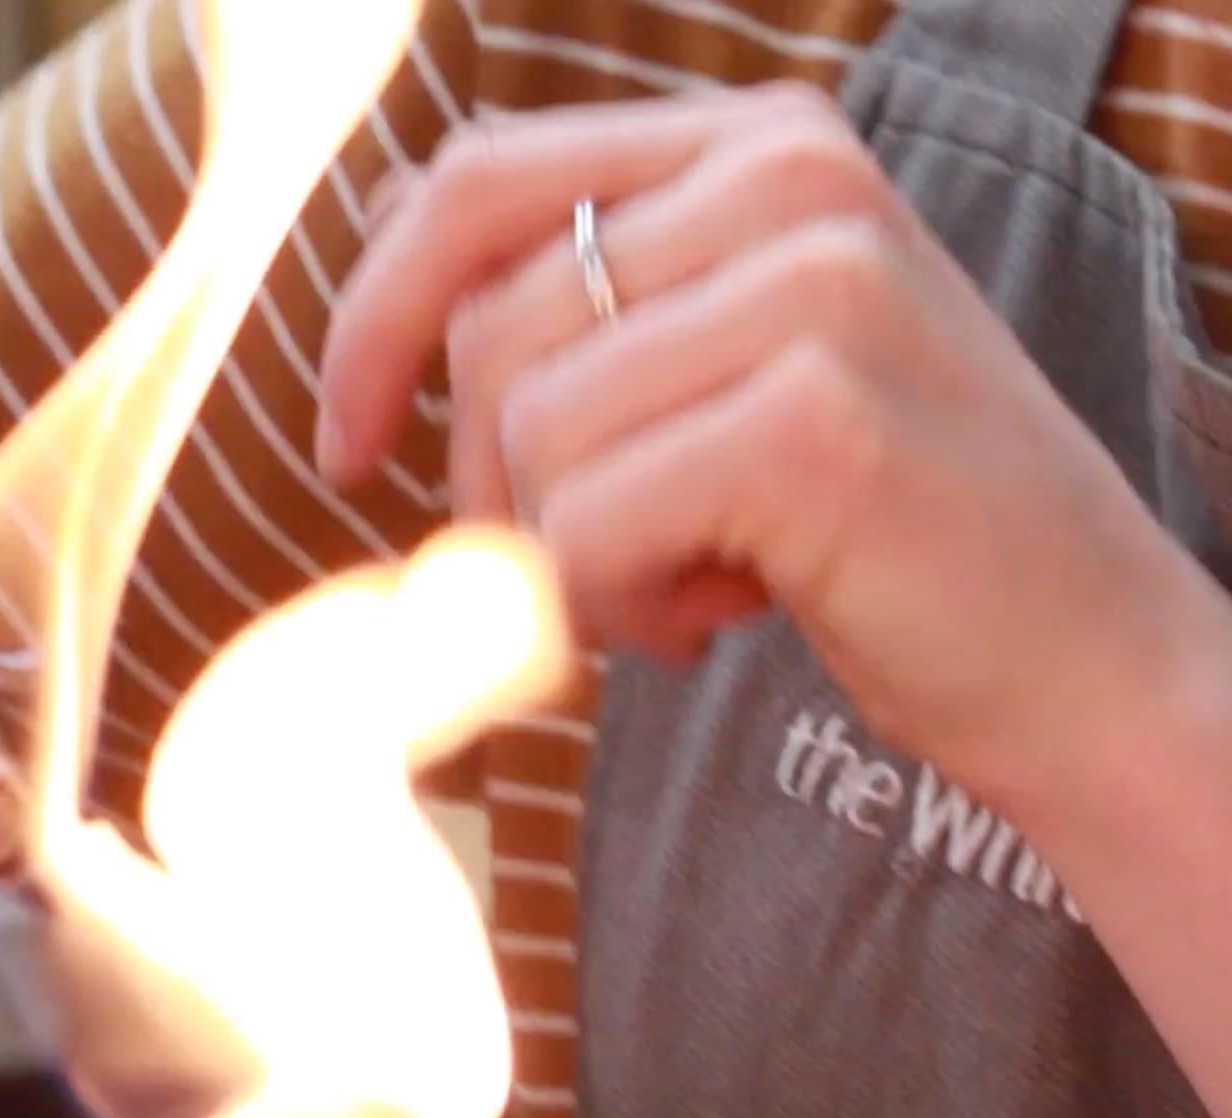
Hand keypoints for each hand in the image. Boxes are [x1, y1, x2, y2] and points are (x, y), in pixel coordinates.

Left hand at [316, 84, 1227, 809]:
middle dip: (489, 483)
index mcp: (755, 144)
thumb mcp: (722, 364)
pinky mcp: (816, 417)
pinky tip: (720, 613)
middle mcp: (789, 177)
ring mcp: (814, 287)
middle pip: (484, 329)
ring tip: (690, 584)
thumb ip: (581, 281)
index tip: (345, 446)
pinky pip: (582, 524)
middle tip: (592, 565)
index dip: (372, 320)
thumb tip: (386, 215)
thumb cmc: (871, 525)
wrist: (1082, 662)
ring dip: (572, 556)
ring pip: (527, 435)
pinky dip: (615, 605)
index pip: (472, 182)